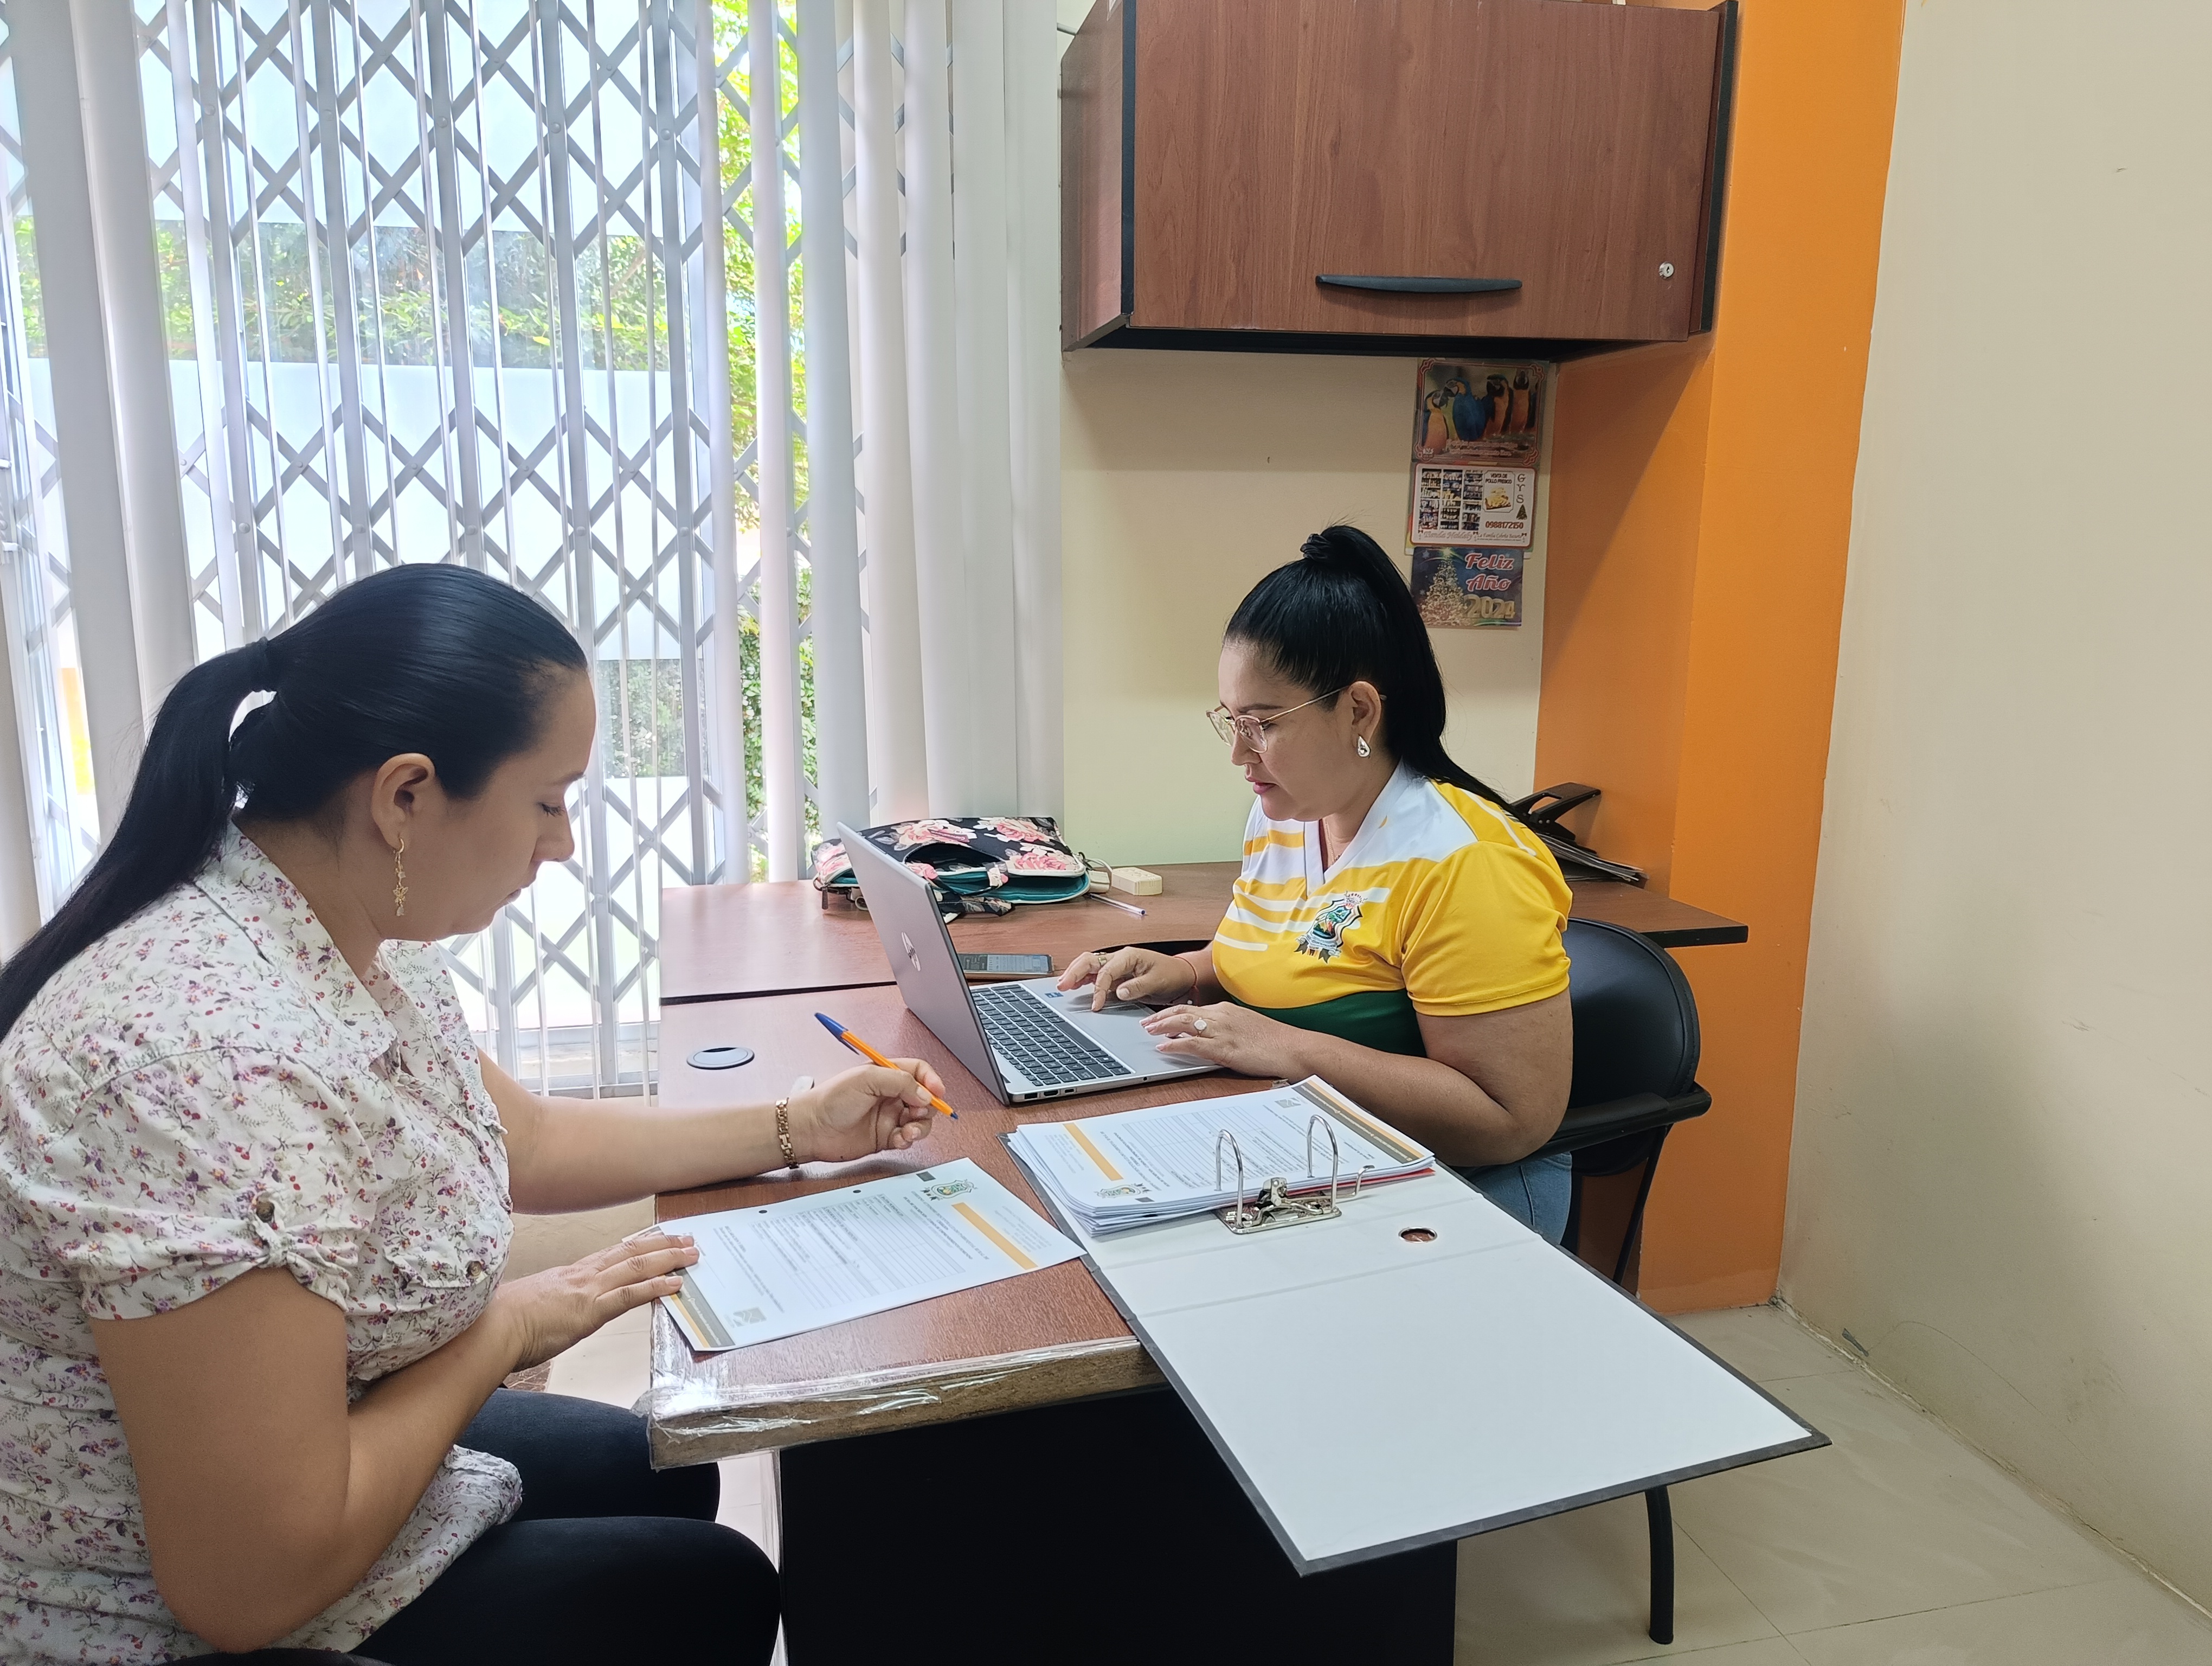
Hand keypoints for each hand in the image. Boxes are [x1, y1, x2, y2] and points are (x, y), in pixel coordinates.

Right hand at [490, 1231, 699, 1370]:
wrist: (490, 1328)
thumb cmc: (503, 1322)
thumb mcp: (533, 1305)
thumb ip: (550, 1302)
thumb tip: (552, 1309)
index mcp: (569, 1274)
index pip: (611, 1254)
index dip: (638, 1245)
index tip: (658, 1238)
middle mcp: (582, 1275)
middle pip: (630, 1253)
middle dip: (662, 1245)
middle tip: (688, 1238)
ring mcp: (587, 1290)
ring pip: (636, 1267)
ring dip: (668, 1260)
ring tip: (692, 1255)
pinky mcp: (590, 1310)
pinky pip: (630, 1295)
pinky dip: (656, 1287)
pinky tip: (675, 1284)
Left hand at [794, 1060, 945, 1162]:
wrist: (812, 1129)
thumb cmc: (831, 1099)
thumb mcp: (867, 1079)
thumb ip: (901, 1082)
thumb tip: (926, 1094)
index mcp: (886, 1075)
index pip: (919, 1072)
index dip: (931, 1080)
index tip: (937, 1092)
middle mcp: (890, 1095)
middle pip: (924, 1098)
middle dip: (928, 1106)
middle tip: (917, 1112)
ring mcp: (889, 1116)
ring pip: (920, 1120)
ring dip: (921, 1126)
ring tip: (909, 1130)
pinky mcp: (886, 1137)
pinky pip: (908, 1138)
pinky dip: (909, 1139)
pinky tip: (900, 1139)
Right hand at [1056, 947, 1198, 1010]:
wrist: (1181, 974)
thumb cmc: (1171, 974)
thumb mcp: (1157, 982)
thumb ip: (1137, 987)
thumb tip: (1119, 992)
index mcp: (1129, 956)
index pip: (1106, 972)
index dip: (1098, 989)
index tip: (1096, 1005)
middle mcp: (1120, 957)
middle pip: (1090, 960)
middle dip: (1074, 972)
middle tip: (1062, 985)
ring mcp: (1117, 964)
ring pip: (1089, 964)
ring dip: (1075, 973)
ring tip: (1063, 985)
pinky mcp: (1117, 972)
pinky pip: (1096, 972)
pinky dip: (1083, 977)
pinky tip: (1075, 985)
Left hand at [1140, 1002, 1310, 1079]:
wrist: (1293, 1047)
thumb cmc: (1275, 1040)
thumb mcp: (1248, 1026)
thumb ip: (1228, 1027)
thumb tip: (1213, 1033)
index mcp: (1226, 1010)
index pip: (1193, 1007)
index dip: (1172, 1011)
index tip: (1160, 1016)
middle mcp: (1221, 1016)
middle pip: (1183, 1011)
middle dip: (1161, 1016)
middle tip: (1146, 1022)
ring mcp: (1222, 1031)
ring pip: (1184, 1024)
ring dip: (1162, 1027)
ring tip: (1148, 1031)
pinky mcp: (1224, 1049)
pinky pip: (1193, 1045)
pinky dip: (1175, 1045)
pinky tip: (1163, 1048)